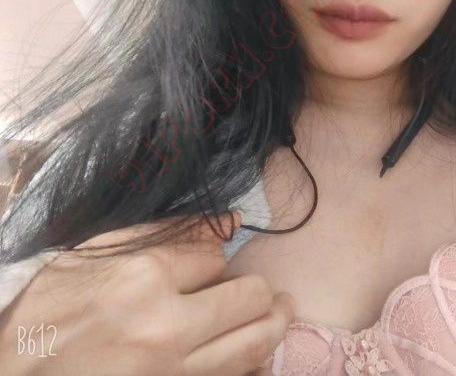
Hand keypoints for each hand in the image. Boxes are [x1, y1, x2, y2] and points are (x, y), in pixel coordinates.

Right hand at [0, 211, 295, 374]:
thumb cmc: (49, 312)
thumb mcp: (94, 254)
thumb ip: (163, 231)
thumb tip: (227, 219)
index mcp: (143, 278)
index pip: (215, 256)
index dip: (217, 257)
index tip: (210, 266)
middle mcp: (165, 326)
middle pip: (250, 298)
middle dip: (262, 290)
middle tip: (269, 290)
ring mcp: (171, 371)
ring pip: (255, 343)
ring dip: (276, 322)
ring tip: (282, 310)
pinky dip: (253, 363)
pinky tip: (256, 352)